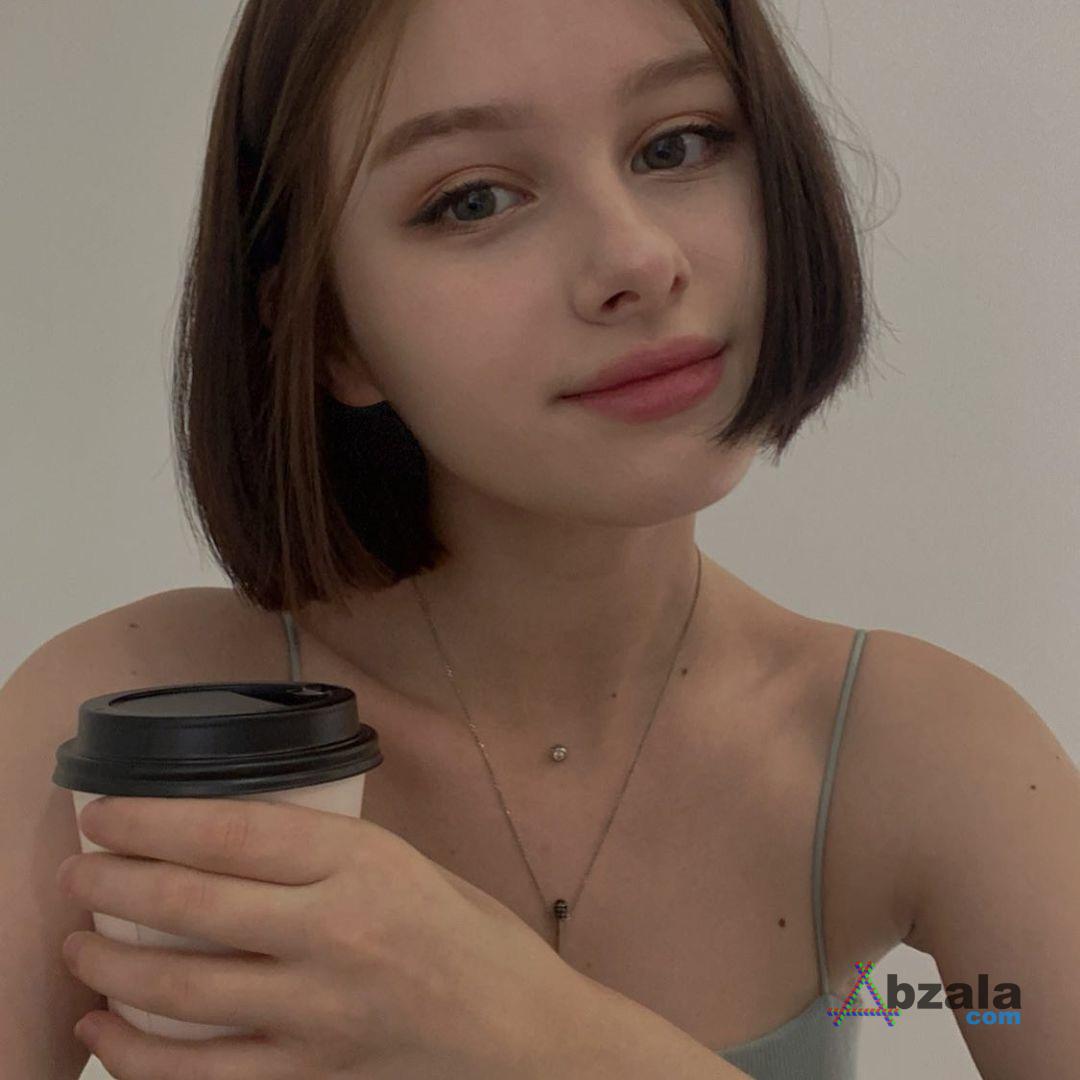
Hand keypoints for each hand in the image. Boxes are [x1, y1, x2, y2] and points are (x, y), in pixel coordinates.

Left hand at [56, 795, 591, 1077]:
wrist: (523, 1033)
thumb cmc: (473, 937)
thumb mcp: (411, 865)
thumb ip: (328, 857)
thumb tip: (233, 843)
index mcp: (364, 865)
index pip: (234, 831)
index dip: (153, 819)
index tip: (103, 813)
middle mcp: (335, 934)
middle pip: (193, 905)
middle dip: (111, 885)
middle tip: (73, 875)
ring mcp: (318, 1014)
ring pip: (181, 991)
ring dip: (108, 965)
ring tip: (76, 946)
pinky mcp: (310, 1076)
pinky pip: (201, 1074)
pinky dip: (137, 1055)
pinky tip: (102, 1029)